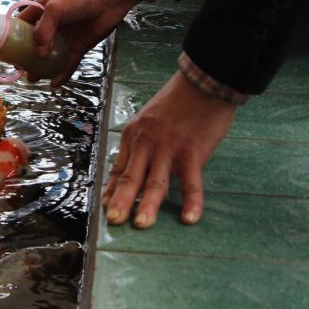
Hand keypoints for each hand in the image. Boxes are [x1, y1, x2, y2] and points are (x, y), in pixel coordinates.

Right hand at [17, 0, 140, 85]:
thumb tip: (39, 53)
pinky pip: (68, 63)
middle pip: (34, 44)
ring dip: (41, 68)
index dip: (14, 37)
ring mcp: (65, 37)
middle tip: (20, 69)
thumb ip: (44, 30)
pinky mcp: (78, 46)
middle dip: (26, 57)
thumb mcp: (55, 8)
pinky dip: (62, 74)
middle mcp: (51, 26)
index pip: (22, 25)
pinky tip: (55, 83)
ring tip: (33, 79)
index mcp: (41, 11)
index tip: (7, 51)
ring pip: (50, 56)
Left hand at [104, 71, 236, 227]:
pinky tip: (189, 219)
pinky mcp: (192, 153)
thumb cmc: (177, 102)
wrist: (203, 83)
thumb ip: (140, 143)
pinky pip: (191, 182)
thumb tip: (131, 167)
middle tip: (114, 222)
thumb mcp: (147, 119)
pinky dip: (192, 202)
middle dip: (121, 201)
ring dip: (148, 205)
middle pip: (131, 177)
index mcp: (133, 135)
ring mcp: (168, 149)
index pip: (119, 168)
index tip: (106, 207)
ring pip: (155, 182)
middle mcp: (146, 143)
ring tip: (141, 225)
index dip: (112, 190)